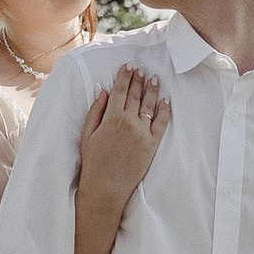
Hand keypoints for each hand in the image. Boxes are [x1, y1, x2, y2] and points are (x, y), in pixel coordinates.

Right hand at [76, 65, 169, 219]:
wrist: (106, 188)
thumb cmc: (93, 162)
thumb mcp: (87, 134)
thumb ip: (96, 111)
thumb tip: (103, 91)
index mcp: (112, 118)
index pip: (121, 90)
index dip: (125, 76)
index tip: (129, 66)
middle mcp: (129, 122)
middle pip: (136, 95)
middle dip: (139, 79)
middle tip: (142, 69)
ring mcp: (143, 133)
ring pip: (149, 105)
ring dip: (152, 90)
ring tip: (154, 79)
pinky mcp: (152, 144)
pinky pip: (161, 123)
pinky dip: (164, 110)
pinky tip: (166, 100)